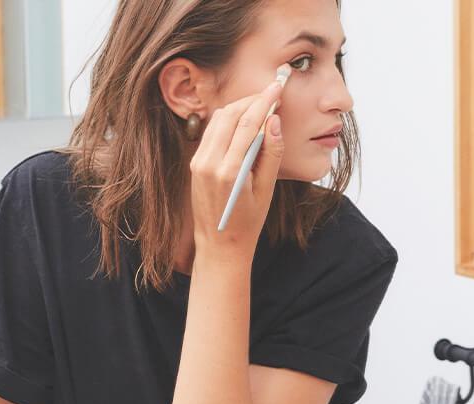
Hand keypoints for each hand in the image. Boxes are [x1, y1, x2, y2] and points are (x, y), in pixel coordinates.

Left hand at [190, 80, 284, 261]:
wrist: (220, 246)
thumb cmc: (248, 223)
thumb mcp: (266, 191)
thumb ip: (271, 154)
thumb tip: (274, 121)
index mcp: (229, 172)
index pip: (248, 124)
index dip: (264, 101)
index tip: (278, 86)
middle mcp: (209, 163)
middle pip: (231, 115)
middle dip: (251, 100)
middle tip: (271, 92)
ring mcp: (198, 162)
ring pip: (219, 120)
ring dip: (239, 107)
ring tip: (260, 105)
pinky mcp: (195, 163)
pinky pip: (211, 132)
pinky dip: (228, 121)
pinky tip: (243, 121)